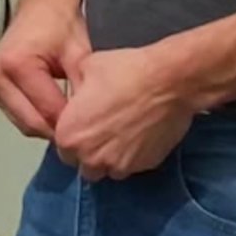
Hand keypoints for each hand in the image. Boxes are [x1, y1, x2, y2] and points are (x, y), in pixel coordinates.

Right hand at [0, 3, 91, 139]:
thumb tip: (92, 117)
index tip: (90, 131)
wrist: (41, 7)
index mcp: (17, 64)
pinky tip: (54, 116)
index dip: (70, 124)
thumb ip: (84, 86)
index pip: (46, 110)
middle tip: (82, 134)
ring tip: (71, 126)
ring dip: (46, 127)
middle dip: (58, 129)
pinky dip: (35, 118)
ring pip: (22, 123)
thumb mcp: (79, 54)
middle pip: (30, 122)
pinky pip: (16, 115)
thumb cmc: (59, 24)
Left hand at [51, 43, 201, 180]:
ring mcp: (119, 165)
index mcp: (69, 137)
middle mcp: (90, 158)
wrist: (171, 79)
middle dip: (93, 150)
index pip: (64, 148)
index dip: (77, 134)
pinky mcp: (145, 165)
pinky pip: (135, 165)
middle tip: (108, 127)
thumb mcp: (86, 67)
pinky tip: (145, 133)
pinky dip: (137, 154)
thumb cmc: (128, 71)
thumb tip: (75, 92)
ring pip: (110, 169)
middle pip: (85, 164)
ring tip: (127, 133)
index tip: (89, 122)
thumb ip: (73, 88)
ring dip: (114, 156)